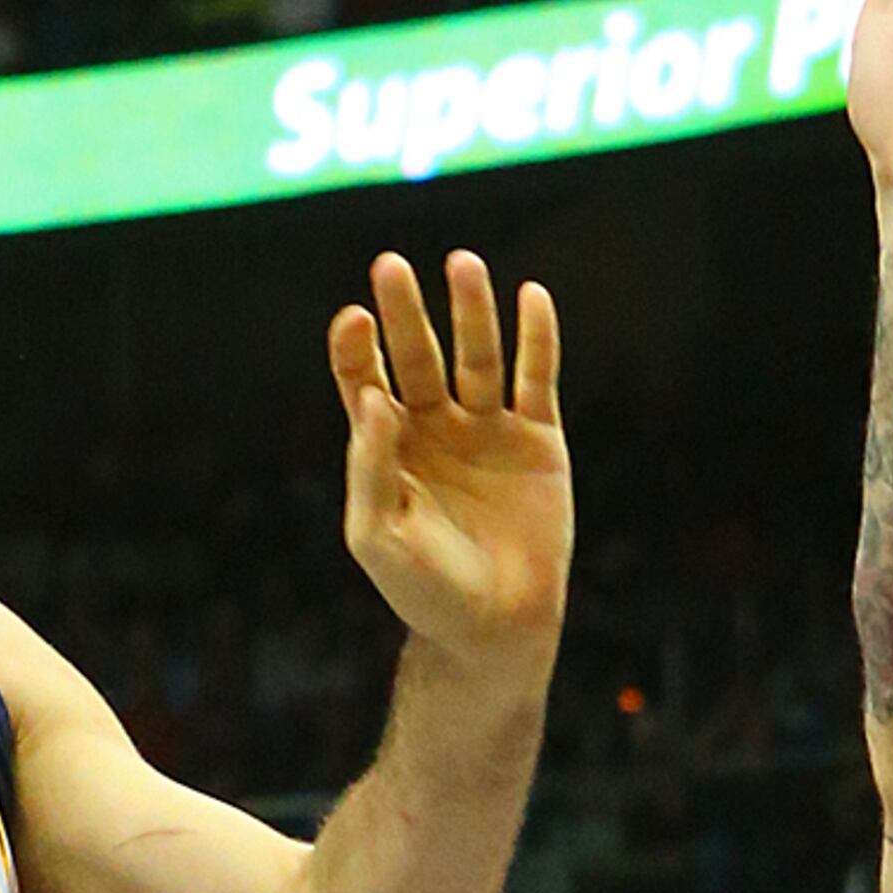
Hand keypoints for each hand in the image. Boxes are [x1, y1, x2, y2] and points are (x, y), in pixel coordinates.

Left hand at [330, 251, 571, 678]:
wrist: (494, 628)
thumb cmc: (423, 590)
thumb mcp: (377, 535)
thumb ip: (368, 466)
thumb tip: (372, 398)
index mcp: (386, 446)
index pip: (365, 379)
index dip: (356, 347)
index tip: (354, 319)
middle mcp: (435, 426)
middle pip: (417, 353)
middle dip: (404, 312)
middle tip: (389, 266)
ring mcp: (487, 428)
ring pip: (477, 354)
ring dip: (470, 309)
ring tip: (462, 264)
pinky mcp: (538, 438)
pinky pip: (537, 377)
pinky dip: (536, 337)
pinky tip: (530, 296)